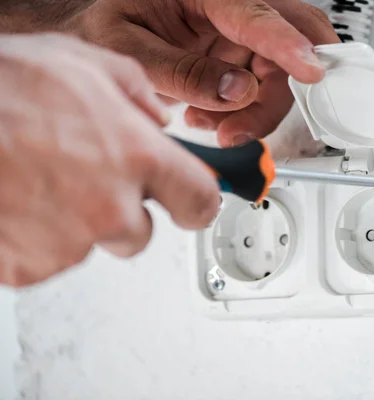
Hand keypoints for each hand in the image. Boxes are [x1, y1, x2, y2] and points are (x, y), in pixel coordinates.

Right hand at [0, 34, 219, 286]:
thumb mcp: (83, 62)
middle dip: (123, 211)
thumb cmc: (1, 89)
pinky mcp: (31, 267)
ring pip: (93, 244)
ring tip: (40, 178)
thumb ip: (136, 92)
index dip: (197, 202)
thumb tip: (158, 118)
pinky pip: (51, 258)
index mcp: (137, 157)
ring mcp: (70, 243)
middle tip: (85, 177)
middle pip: (142, 233)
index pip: (200, 201)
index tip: (191, 203)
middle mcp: (111, 207)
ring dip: (77, 220)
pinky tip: (20, 199)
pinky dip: (39, 237)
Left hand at [64, 0, 338, 146]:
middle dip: (283, 89)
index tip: (311, 71)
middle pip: (293, 37)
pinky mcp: (243, 57)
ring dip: (260, 110)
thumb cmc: (106, 28)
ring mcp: (242, 33)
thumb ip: (180, 71)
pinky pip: (267, 89)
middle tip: (245, 126)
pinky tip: (212, 117)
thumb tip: (237, 92)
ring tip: (214, 126)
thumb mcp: (126, 47)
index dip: (288, 45)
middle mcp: (232, 7)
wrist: (101, 38)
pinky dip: (249, 114)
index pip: (257, 15)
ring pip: (285, 71)